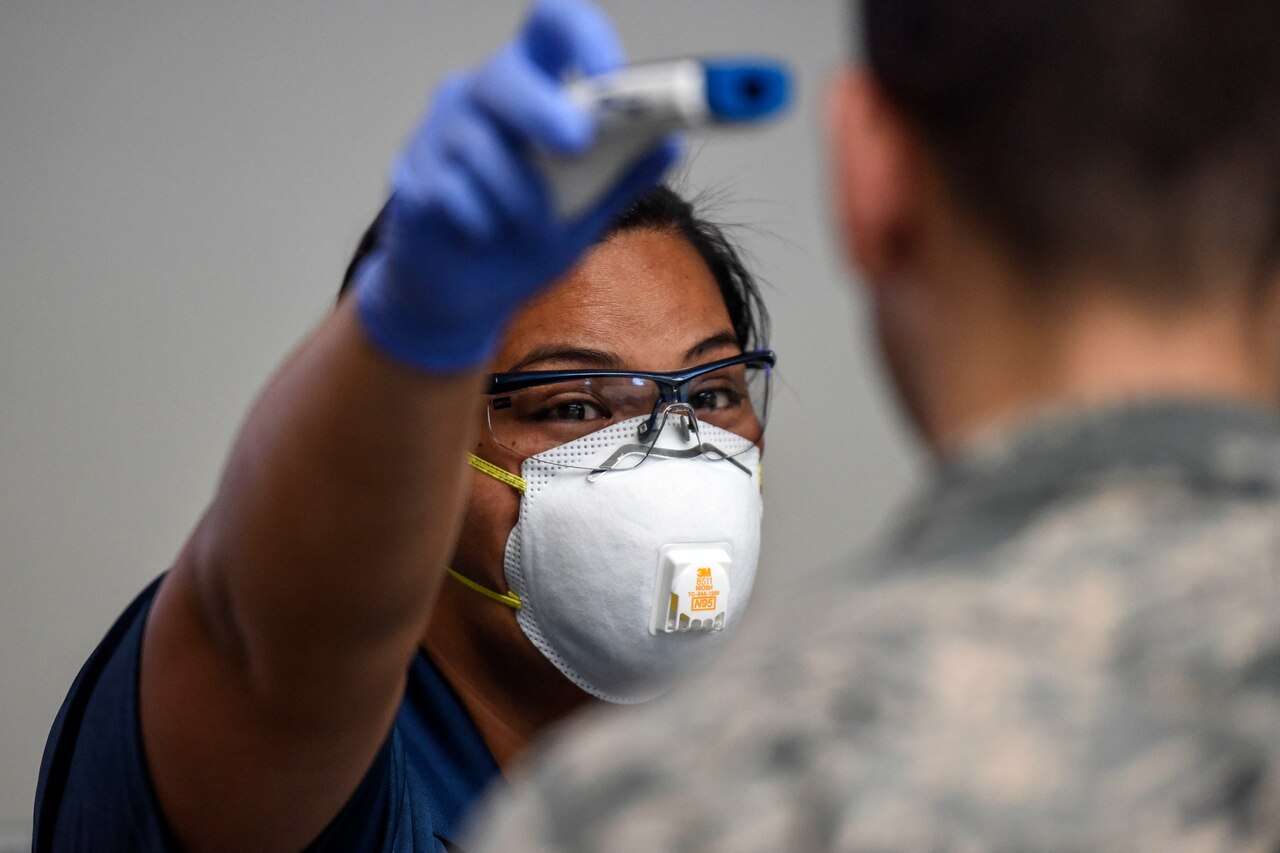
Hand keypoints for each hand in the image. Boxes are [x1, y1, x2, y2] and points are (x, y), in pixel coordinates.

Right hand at [355, 0, 680, 372]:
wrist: (466, 299)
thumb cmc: (523, 241)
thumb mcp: (587, 214)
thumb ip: (623, 177)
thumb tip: (671, 143)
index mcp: (533, 89)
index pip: (552, 28)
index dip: (582, 37)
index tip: (611, 74)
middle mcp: (481, 98)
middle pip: (506, 75)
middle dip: (542, 108)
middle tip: (576, 143)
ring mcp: (439, 134)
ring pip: (481, 146)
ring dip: (520, 199)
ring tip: (529, 228)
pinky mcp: (412, 178)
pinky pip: (452, 192)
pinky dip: (482, 223)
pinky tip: (482, 235)